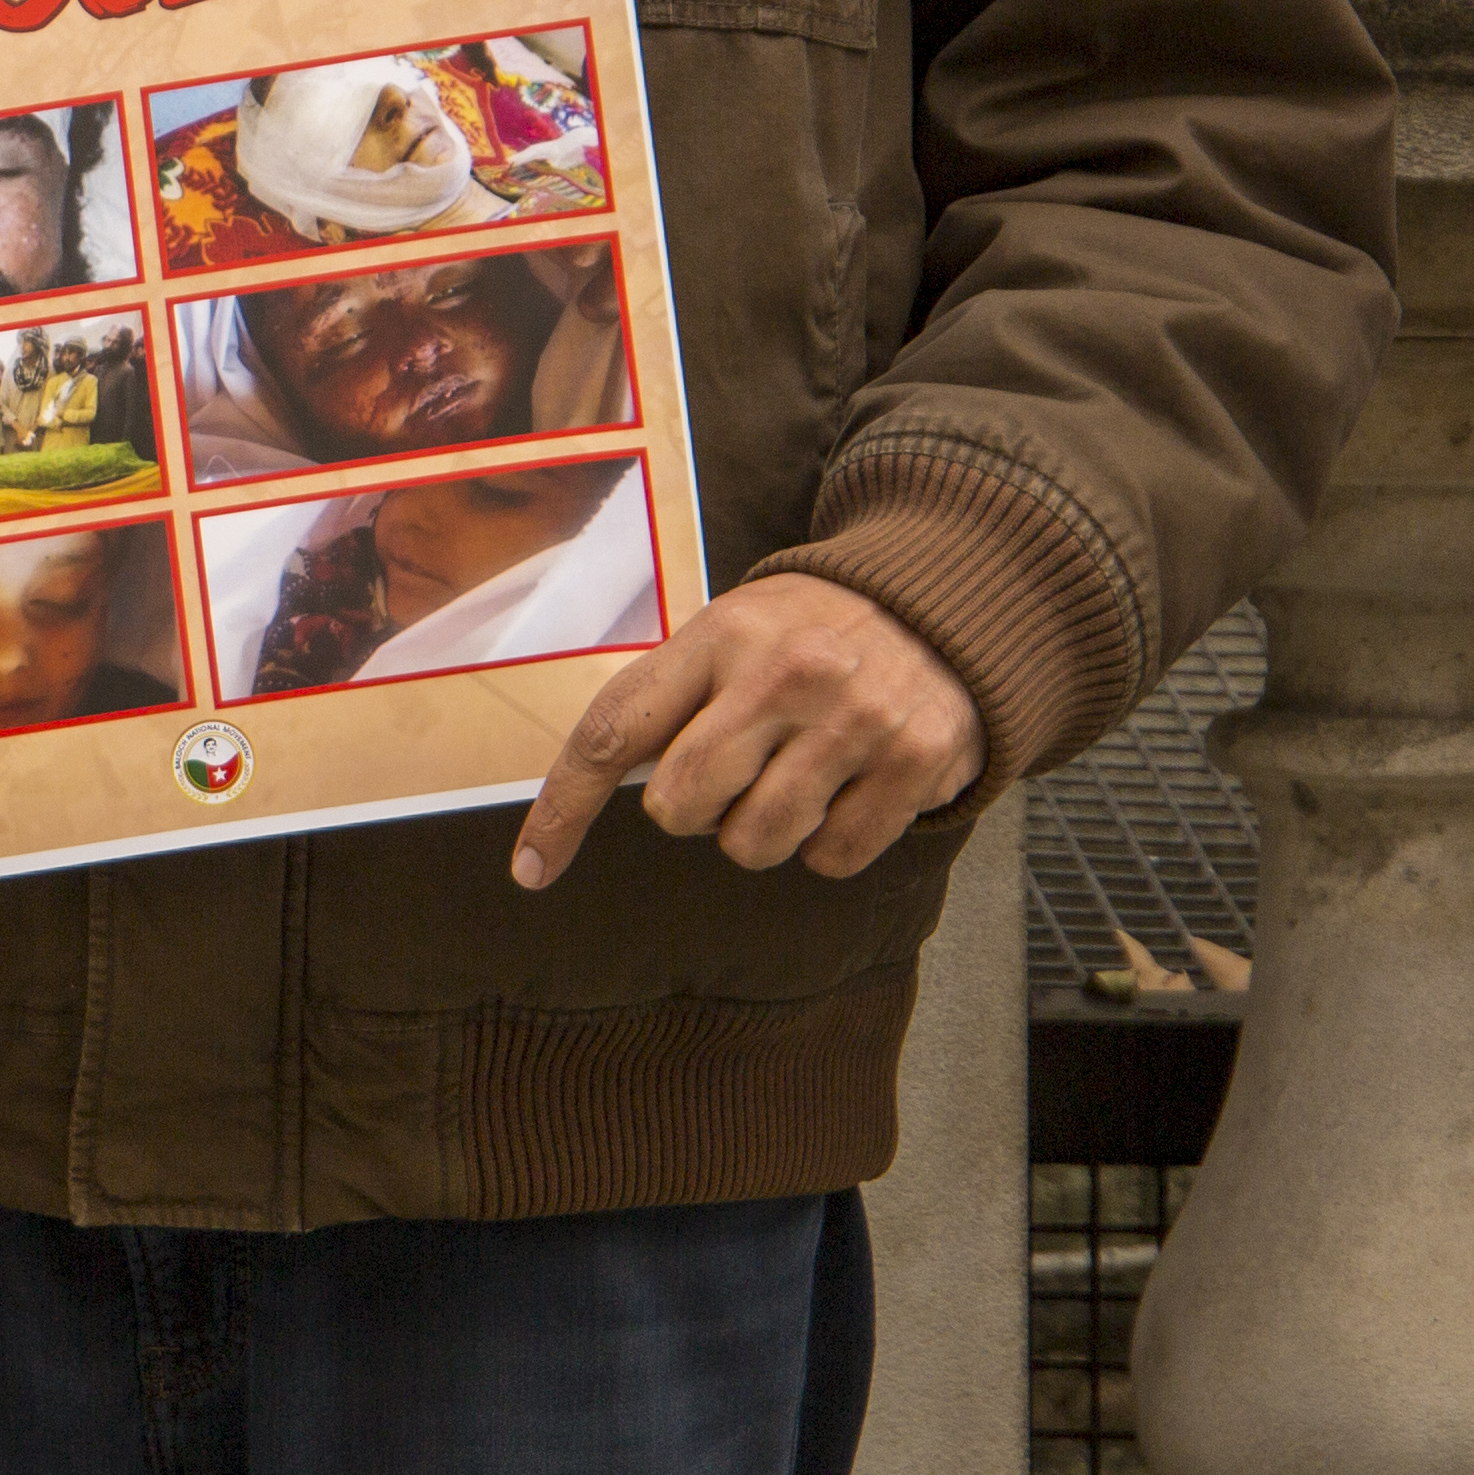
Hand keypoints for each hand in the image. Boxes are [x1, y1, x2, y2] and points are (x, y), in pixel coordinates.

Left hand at [513, 573, 977, 889]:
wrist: (943, 604)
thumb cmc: (810, 633)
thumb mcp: (733, 631)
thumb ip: (673, 698)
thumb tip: (598, 785)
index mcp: (721, 635)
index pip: (614, 731)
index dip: (563, 809)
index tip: (530, 869)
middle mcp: (786, 673)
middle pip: (681, 808)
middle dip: (694, 813)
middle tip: (736, 774)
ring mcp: (854, 719)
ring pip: (755, 845)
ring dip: (763, 831)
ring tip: (799, 774)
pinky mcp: (915, 763)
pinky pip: (832, 859)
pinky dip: (830, 844)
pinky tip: (850, 788)